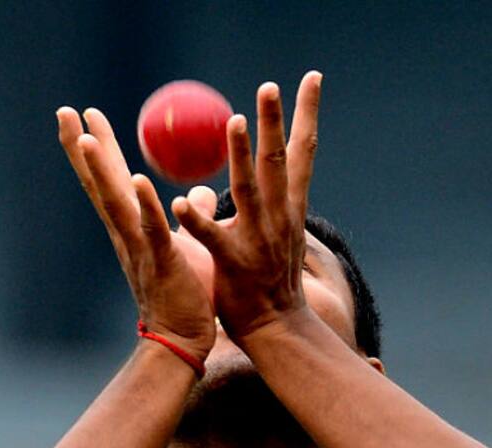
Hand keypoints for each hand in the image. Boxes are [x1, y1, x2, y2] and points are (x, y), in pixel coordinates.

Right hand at [56, 107, 215, 361]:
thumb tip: (200, 191)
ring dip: (99, 169)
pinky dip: (143, 204)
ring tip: (84, 138)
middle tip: (65, 110)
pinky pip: (150, 228)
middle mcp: (127, 231)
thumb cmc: (186, 291)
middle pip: (100, 181)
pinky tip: (136, 181)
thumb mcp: (189, 244)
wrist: (182, 337)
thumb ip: (190, 215)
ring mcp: (139, 245)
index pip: (113, 177)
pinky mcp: (159, 261)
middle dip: (82, 146)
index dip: (100, 146)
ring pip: (114, 200)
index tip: (86, 115)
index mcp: (134, 225)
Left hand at [173, 71, 321, 339]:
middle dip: (275, 122)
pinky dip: (198, 220)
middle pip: (278, 161)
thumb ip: (265, 192)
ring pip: (249, 190)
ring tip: (234, 123)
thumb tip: (256, 161)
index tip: (310, 78)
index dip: (306, 113)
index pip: (302, 150)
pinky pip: (212, 238)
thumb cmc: (269, 273)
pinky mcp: (233, 263)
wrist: (277, 325)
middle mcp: (278, 216)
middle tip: (269, 86)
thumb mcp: (275, 226)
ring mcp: (257, 239)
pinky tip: (180, 204)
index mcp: (288, 205)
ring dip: (241, 156)